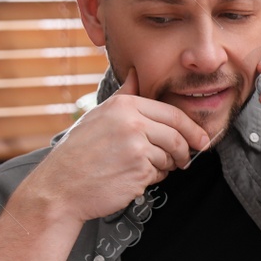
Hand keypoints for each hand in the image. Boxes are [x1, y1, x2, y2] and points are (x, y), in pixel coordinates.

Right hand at [24, 68, 208, 223]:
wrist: (61, 186)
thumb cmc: (79, 152)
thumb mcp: (98, 115)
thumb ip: (123, 95)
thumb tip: (135, 73)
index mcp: (124, 104)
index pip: (172, 114)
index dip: (191, 128)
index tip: (200, 139)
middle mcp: (132, 122)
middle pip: (177, 135)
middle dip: (186, 149)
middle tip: (186, 159)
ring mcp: (136, 147)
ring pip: (170, 156)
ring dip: (166, 166)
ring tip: (145, 168)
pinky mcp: (139, 171)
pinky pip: (160, 174)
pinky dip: (154, 178)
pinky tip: (134, 178)